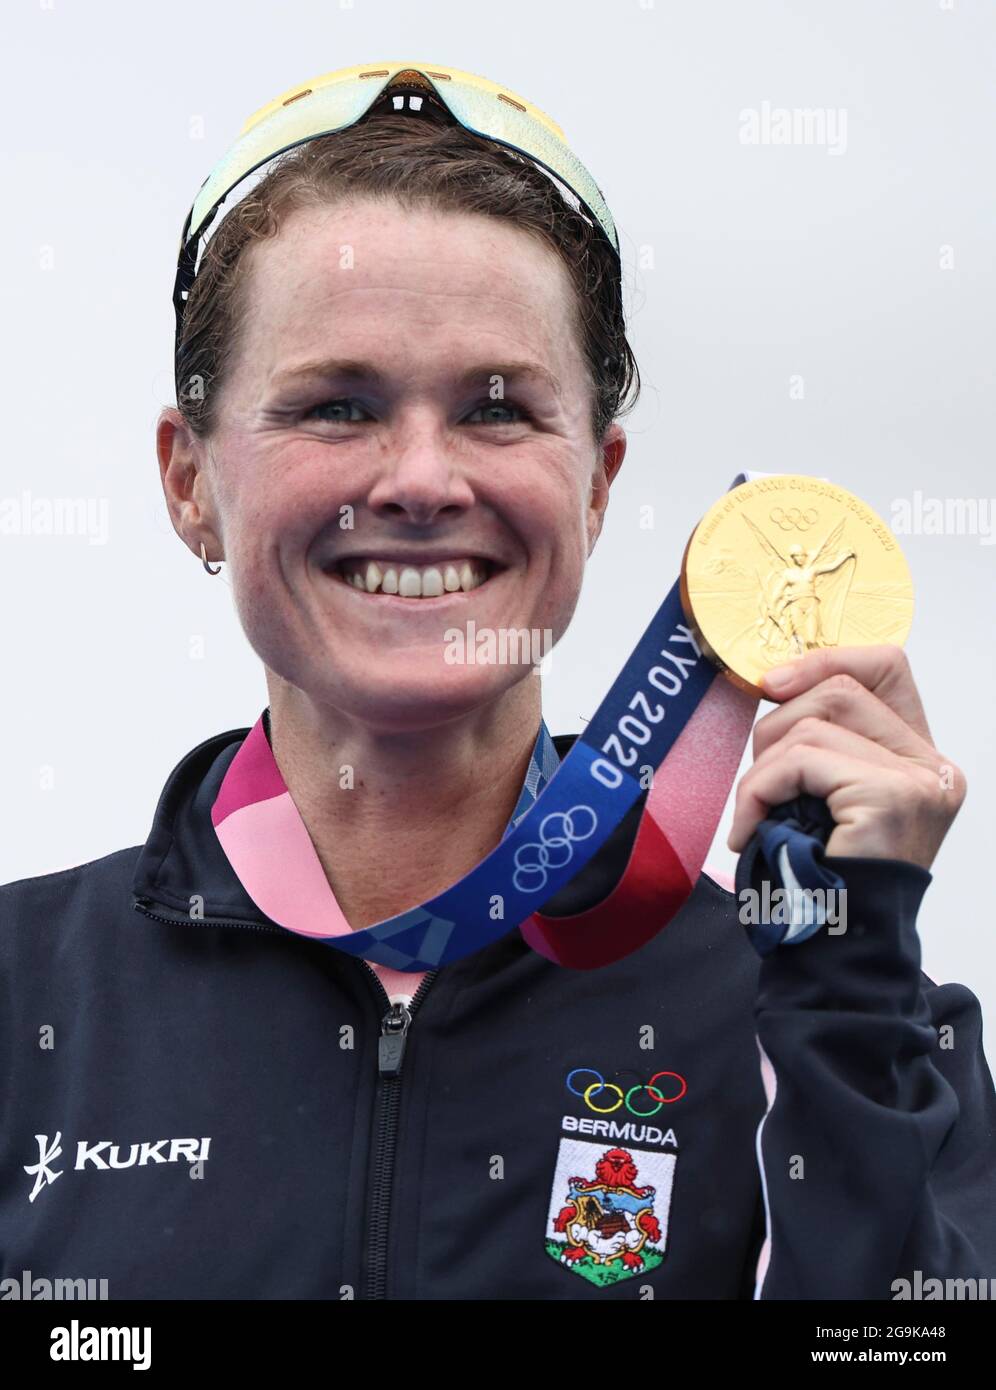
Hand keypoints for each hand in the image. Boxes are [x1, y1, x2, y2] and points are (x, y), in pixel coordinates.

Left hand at [726, 645, 966, 870]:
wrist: (836, 952)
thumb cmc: (821, 879)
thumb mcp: (821, 794)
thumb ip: (820, 740)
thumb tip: (773, 680)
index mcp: (921, 758)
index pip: (885, 666)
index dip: (825, 661)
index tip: (773, 684)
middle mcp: (932, 766)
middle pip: (841, 689)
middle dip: (777, 725)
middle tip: (757, 784)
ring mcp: (919, 780)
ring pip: (814, 722)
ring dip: (762, 768)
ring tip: (755, 816)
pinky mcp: (891, 797)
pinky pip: (800, 759)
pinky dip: (759, 790)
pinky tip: (750, 831)